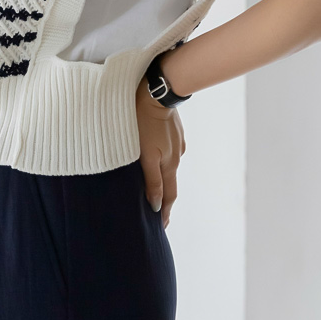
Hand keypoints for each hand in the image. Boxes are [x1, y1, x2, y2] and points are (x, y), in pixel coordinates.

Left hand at [135, 75, 185, 228]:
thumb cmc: (143, 123)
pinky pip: (168, 151)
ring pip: (169, 166)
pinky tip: (157, 160)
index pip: (167, 195)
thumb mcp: (146, 155)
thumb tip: (155, 205)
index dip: (164, 211)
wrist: (156, 92)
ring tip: (156, 189)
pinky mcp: (173, 131)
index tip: (161, 227)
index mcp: (169, 164)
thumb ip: (151, 180)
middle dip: (164, 200)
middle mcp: (176, 156)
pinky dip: (163, 161)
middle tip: (159, 215)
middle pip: (170, 183)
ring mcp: (176, 143)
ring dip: (163, 179)